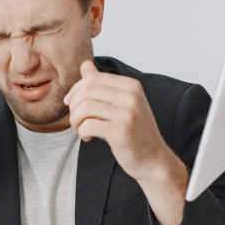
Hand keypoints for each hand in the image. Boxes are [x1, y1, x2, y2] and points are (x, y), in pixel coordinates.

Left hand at [64, 61, 175, 181]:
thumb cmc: (135, 132)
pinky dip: (82, 132)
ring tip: (79, 129)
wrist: (153, 159)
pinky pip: (88, 125)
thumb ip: (103, 84)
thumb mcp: (122, 104)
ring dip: (75, 120)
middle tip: (75, 120)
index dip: (75, 90)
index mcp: (131, 85)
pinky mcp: (121, 132)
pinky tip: (88, 137)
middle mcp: (131, 96)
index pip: (93, 78)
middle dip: (73, 106)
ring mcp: (128, 114)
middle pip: (86, 91)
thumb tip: (85, 64)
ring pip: (85, 108)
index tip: (70, 104)